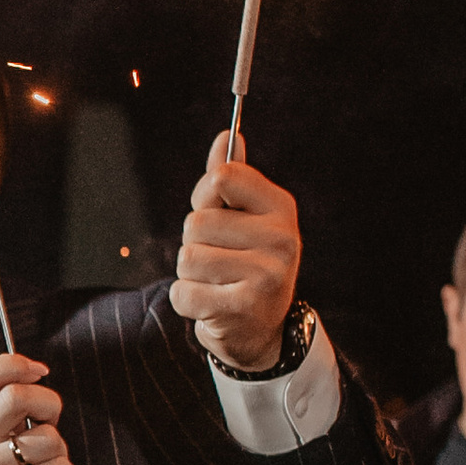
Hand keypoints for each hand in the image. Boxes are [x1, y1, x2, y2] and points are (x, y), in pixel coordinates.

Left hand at [172, 138, 301, 370]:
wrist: (261, 329)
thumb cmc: (246, 261)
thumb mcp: (245, 217)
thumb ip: (232, 179)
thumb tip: (226, 135)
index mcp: (281, 207)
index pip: (222, 176)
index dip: (204, 195)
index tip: (216, 212)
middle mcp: (281, 238)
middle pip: (196, 222)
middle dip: (195, 242)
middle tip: (219, 258)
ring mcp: (266, 275)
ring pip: (187, 258)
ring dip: (190, 274)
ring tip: (216, 282)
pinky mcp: (243, 307)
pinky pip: (183, 293)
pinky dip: (187, 301)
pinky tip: (212, 304)